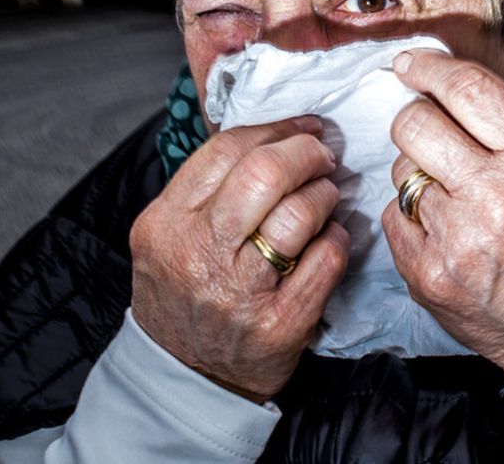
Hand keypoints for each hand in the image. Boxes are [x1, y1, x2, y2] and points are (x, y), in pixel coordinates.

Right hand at [129, 116, 349, 401]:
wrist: (184, 377)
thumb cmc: (184, 294)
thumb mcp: (169, 237)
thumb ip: (206, 190)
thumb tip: (271, 136)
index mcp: (165, 224)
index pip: (225, 151)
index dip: (274, 129)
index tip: (301, 126)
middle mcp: (198, 254)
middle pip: (264, 174)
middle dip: (305, 153)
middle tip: (322, 155)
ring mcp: (238, 292)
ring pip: (298, 213)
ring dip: (324, 194)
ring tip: (326, 194)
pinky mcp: (278, 324)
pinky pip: (325, 259)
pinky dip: (337, 237)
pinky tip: (332, 235)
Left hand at [383, 50, 503, 460]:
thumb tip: (452, 90)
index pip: (466, 88)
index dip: (429, 66)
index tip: (410, 63)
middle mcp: (495, 194)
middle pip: (415, 123)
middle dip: (417, 121)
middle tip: (432, 136)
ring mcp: (457, 237)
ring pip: (400, 171)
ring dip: (419, 175)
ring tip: (454, 198)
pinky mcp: (428, 274)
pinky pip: (392, 217)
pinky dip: (410, 218)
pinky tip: (444, 232)